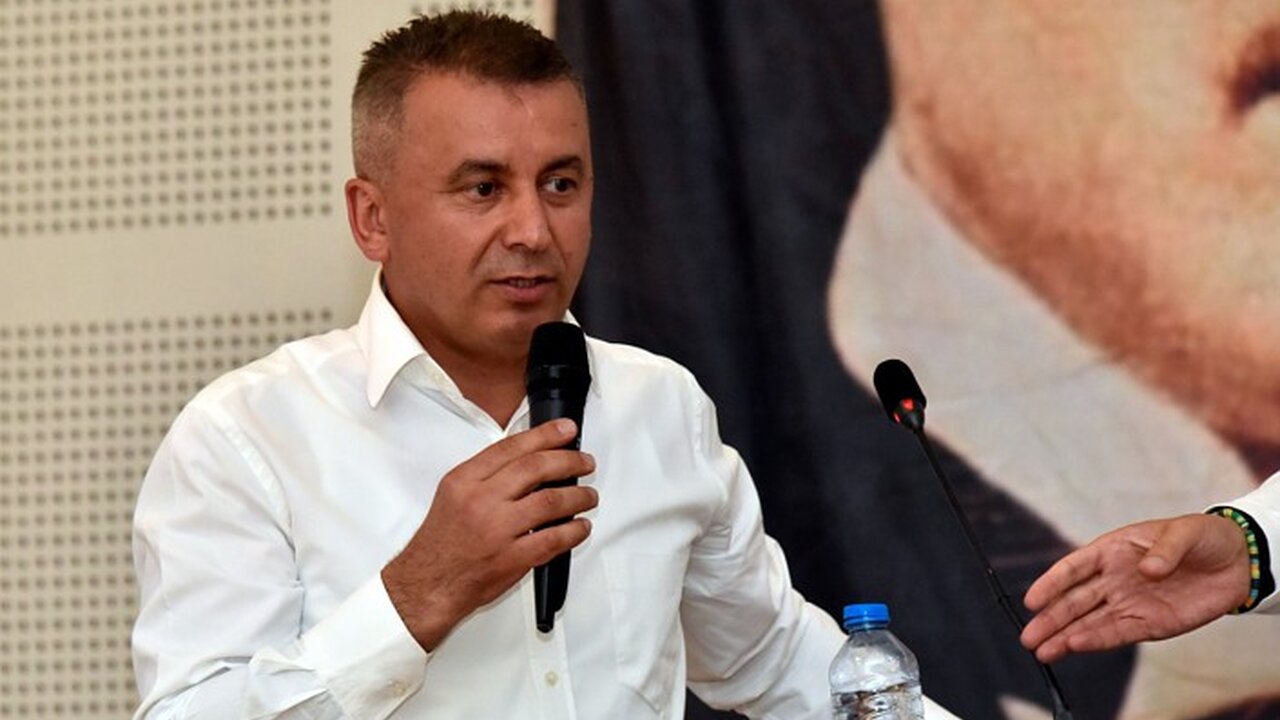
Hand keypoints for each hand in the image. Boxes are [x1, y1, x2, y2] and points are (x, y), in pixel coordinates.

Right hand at [382, 419, 597, 649]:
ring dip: (577, 496)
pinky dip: (573, 531)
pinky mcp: (511, 559)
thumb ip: (487, 475)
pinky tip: (580, 527)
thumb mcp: (453, 495)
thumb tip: (530, 458)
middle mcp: (480, 501)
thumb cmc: (441, 542)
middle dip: (569, 461)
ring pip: (550, 502)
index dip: (545, 435)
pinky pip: (553, 539)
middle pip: (535, 468)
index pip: (511, 447)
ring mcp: (497, 530)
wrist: (427, 584)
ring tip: (588, 496)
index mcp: (464, 481)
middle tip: (585, 463)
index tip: (566, 430)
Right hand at [1019, 513, 1250, 662]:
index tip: (1032, 600)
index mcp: (1113, 550)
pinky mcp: (1149, 624)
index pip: (1074, 568)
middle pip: (1075, 601)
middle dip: (1050, 619)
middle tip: (1028, 637)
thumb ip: (1166, 550)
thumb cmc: (1203, 538)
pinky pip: (1117, 634)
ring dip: (1065, 636)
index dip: (1052, 583)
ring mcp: (1129, 603)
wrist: (1236, 562)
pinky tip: (1075, 647)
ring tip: (1042, 651)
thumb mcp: (1185, 533)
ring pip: (1089, 622)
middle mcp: (1114, 579)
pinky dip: (1096, 641)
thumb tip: (1148, 571)